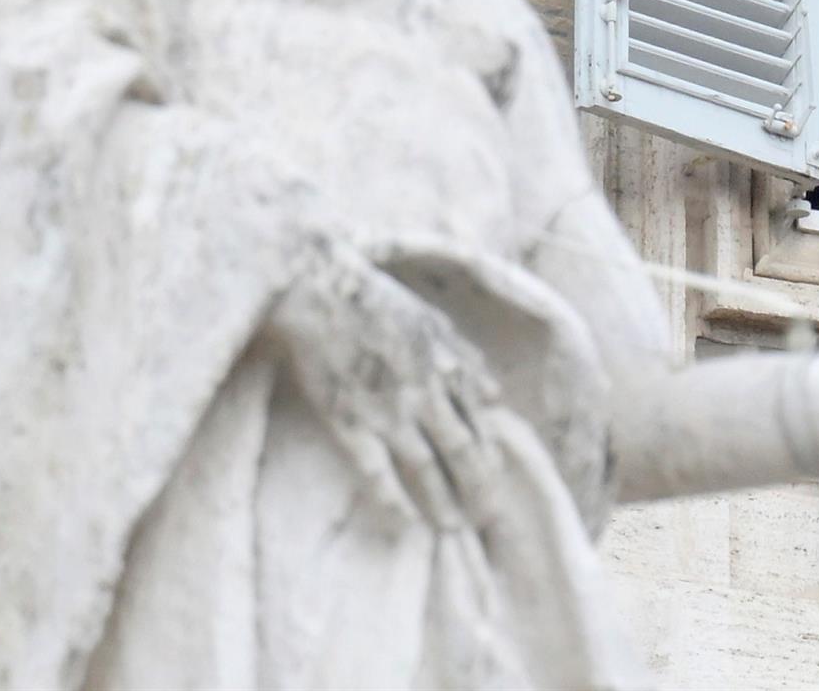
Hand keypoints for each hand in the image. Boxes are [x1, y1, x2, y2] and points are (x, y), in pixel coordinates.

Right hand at [266, 252, 505, 532]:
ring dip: (444, 500)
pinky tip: (405, 524)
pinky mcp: (351, 422)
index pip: (479, 421)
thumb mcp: (434, 322)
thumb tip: (496, 397)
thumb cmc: (377, 302)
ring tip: (454, 528)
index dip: (490, 454)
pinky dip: (393, 500)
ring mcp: (389, 410)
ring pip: (427, 465)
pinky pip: (377, 471)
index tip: (497, 480)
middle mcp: (426, 392)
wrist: (321, 291)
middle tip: (489, 518)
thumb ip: (468, 358)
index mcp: (447, 365)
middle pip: (462, 449)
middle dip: (479, 486)